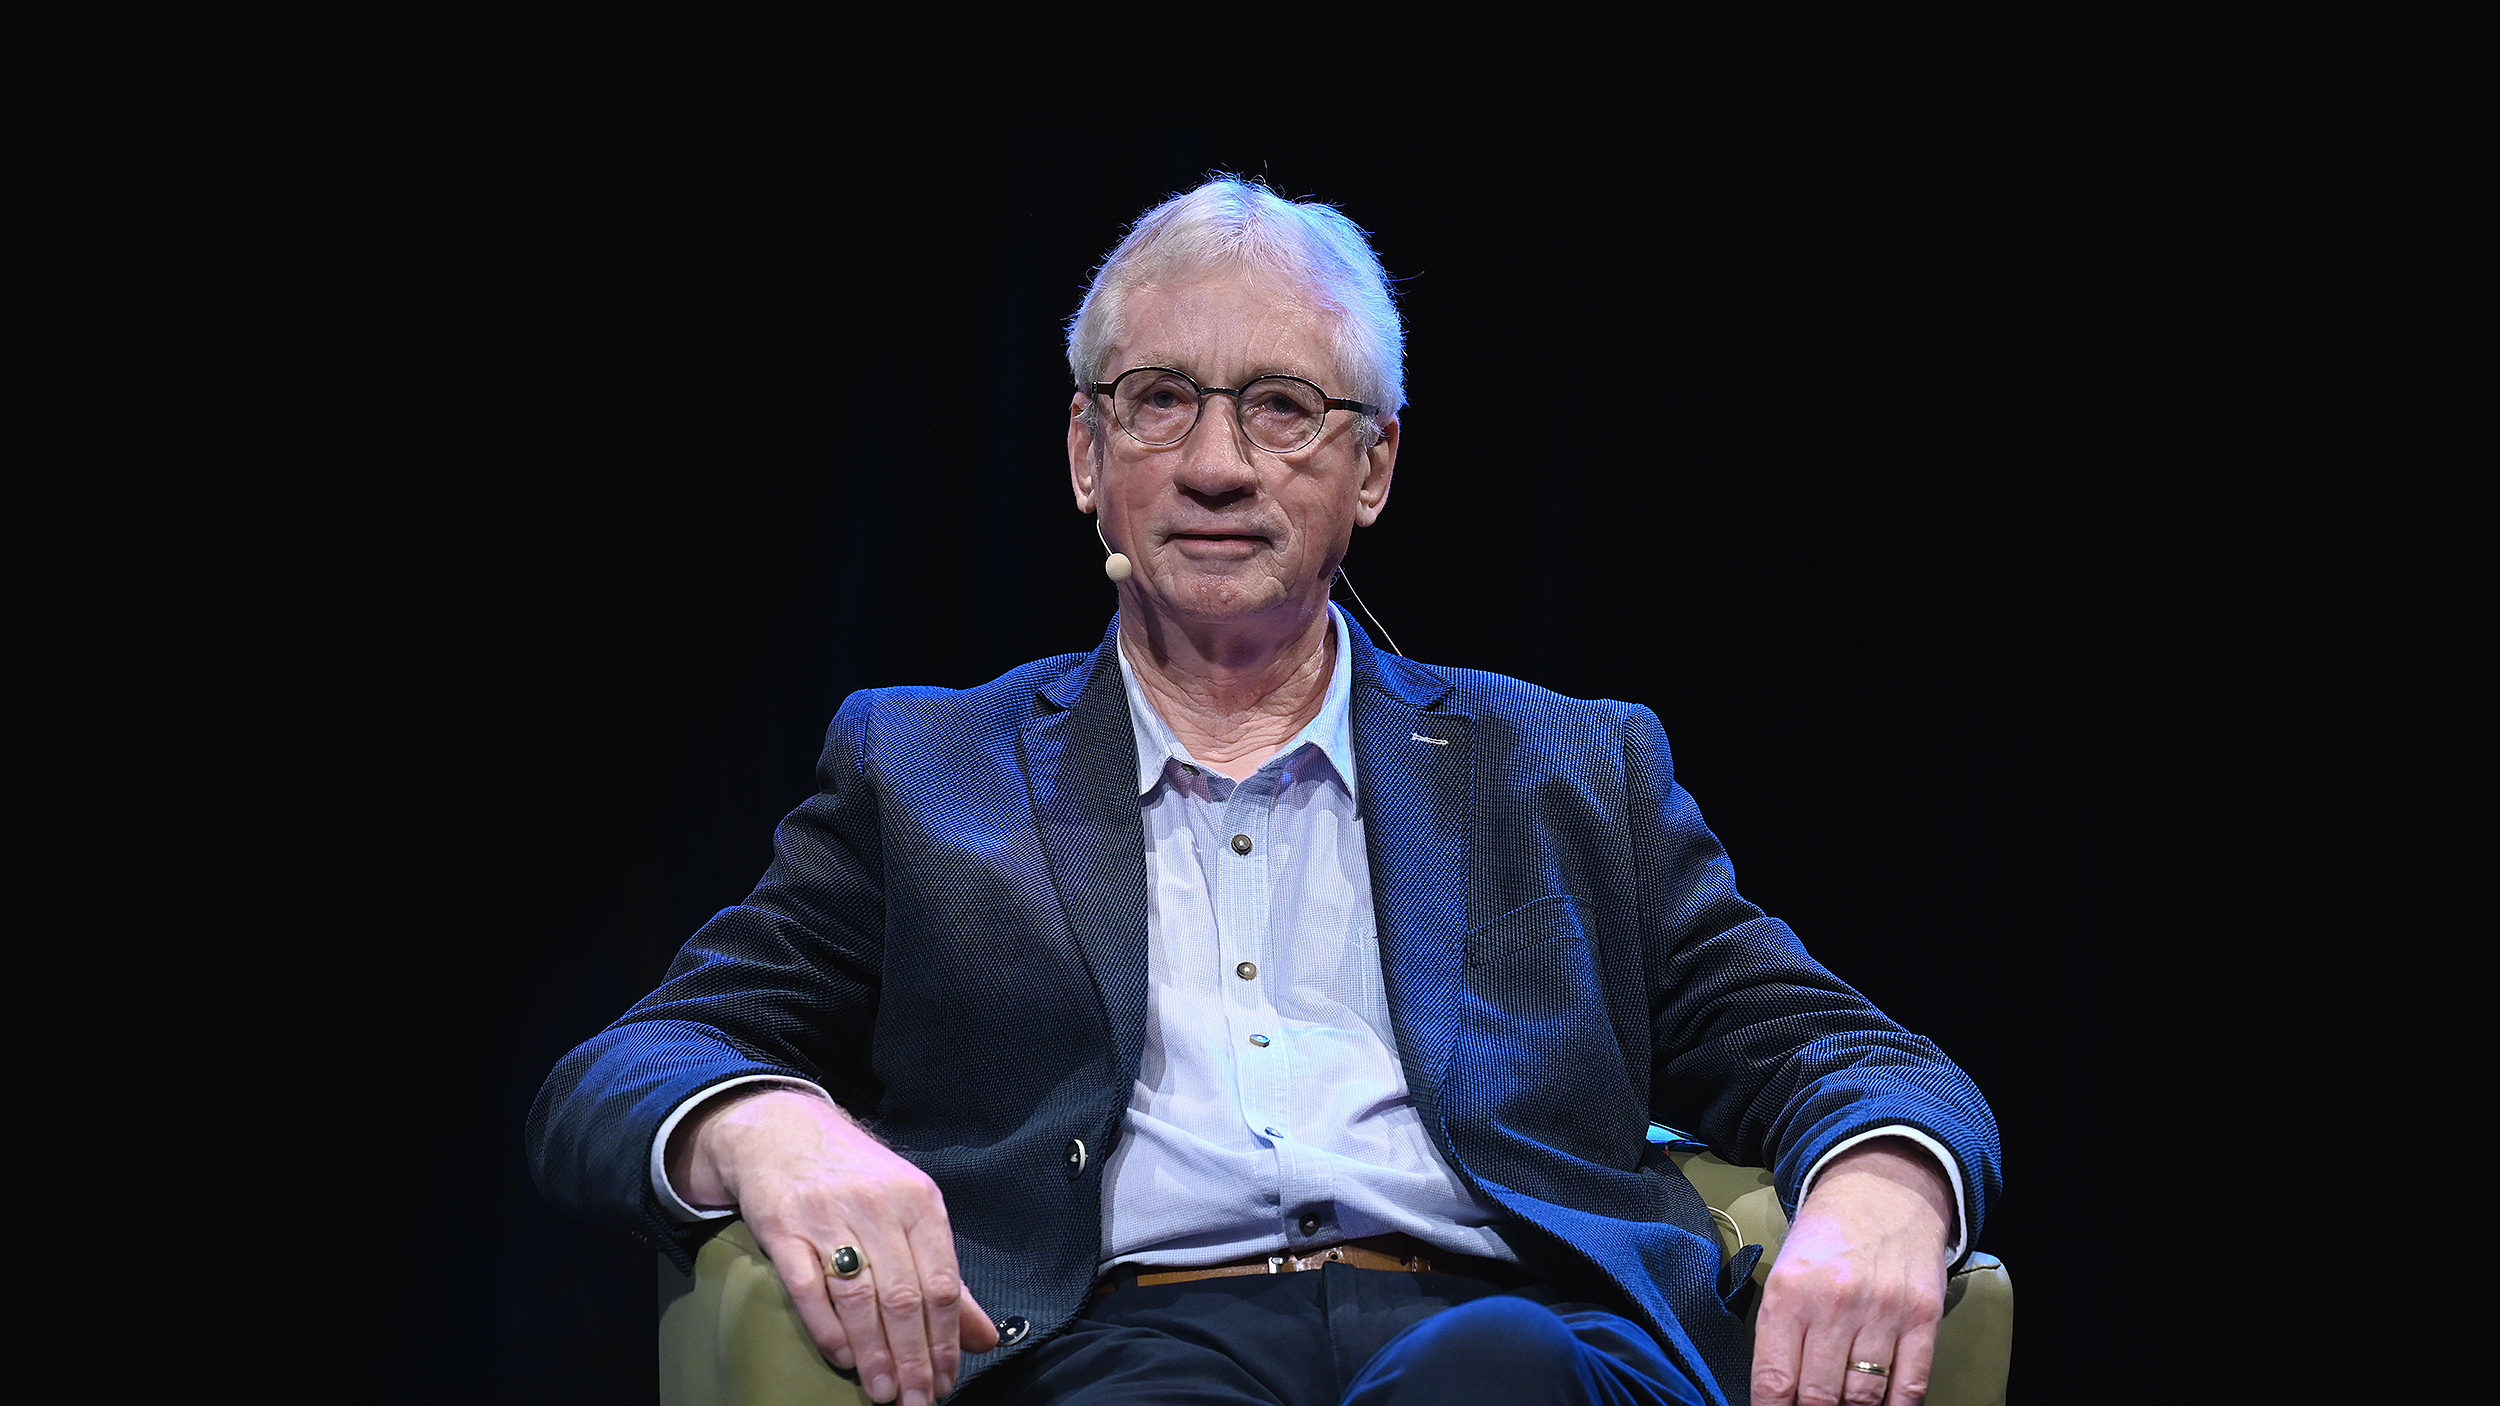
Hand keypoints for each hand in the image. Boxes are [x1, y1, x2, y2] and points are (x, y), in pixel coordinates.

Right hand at [669, 1087, 1000, 1403]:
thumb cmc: (859, 1179)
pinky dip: (826, 1327)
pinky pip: (806, 1286)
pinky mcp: (782, 1226)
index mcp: (918, 1202)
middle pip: (903, 1296)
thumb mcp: (911, 1213)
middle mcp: (876, 1206)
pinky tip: (842, 1358)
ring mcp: (827, 1215)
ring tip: (884, 1392)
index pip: (942, 1283)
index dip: (946, 1340)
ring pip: (858, 1297)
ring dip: (873, 1353)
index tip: (947, 1381)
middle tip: (918, 1400)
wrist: (784, 1130)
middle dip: (913, 1358)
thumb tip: (984, 1338)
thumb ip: (946, 1278)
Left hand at [1749, 1138, 1952, 1405]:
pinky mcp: (1922, 1317)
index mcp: (1788, 1293)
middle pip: (1819, 1396)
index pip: (1775, 1379)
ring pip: (1863, 1395)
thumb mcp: (1785, 1272)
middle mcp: (1834, 1304)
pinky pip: (1911, 1384)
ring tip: (1844, 1404)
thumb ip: (1781, 1331)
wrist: (1882, 1189)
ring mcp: (1882, 1311)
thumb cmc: (1825, 1237)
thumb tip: (1781, 1393)